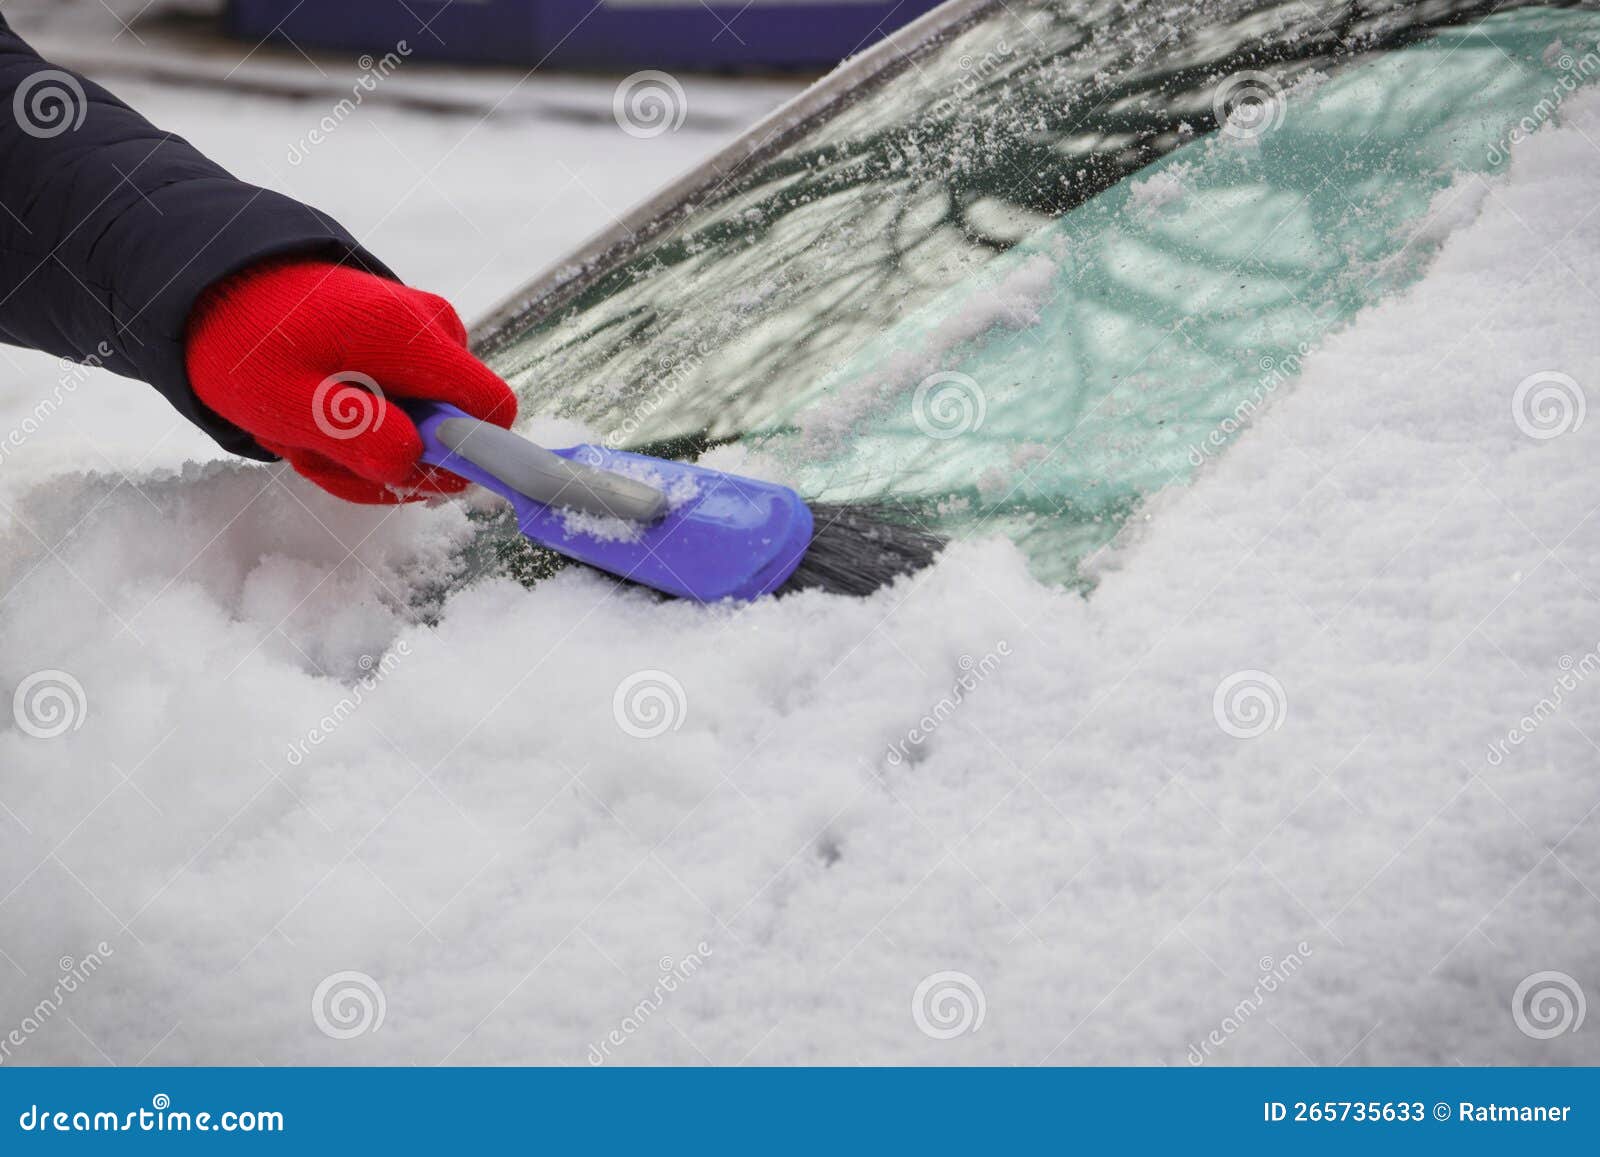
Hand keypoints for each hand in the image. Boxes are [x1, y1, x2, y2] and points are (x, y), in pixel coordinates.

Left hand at [185, 259, 517, 502]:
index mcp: (415, 338)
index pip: (491, 409)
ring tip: (308, 433)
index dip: (465, 456)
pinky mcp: (407, 345)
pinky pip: (408, 407)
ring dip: (369, 450)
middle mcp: (434, 330)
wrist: (220, 283)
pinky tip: (318, 417)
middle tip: (321, 455)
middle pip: (454, 429)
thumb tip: (417, 460)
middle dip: (392, 460)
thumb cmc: (247, 341)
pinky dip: (364, 428)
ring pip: (426, 425)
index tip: (403, 471)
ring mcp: (423, 335)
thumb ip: (355, 434)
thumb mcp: (283, 401)